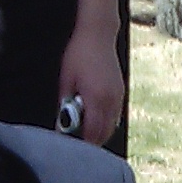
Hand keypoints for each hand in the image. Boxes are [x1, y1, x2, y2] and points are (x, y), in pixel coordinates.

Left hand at [57, 26, 125, 147]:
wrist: (98, 34)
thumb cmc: (79, 54)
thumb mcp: (66, 80)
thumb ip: (64, 104)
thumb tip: (60, 123)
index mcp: (96, 98)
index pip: (92, 132)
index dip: (83, 144)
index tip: (73, 148)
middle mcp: (111, 100)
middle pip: (104, 133)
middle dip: (92, 141)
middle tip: (78, 143)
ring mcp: (118, 96)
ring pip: (112, 126)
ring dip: (100, 132)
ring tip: (85, 131)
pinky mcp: (121, 91)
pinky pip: (116, 115)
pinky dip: (106, 121)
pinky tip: (95, 118)